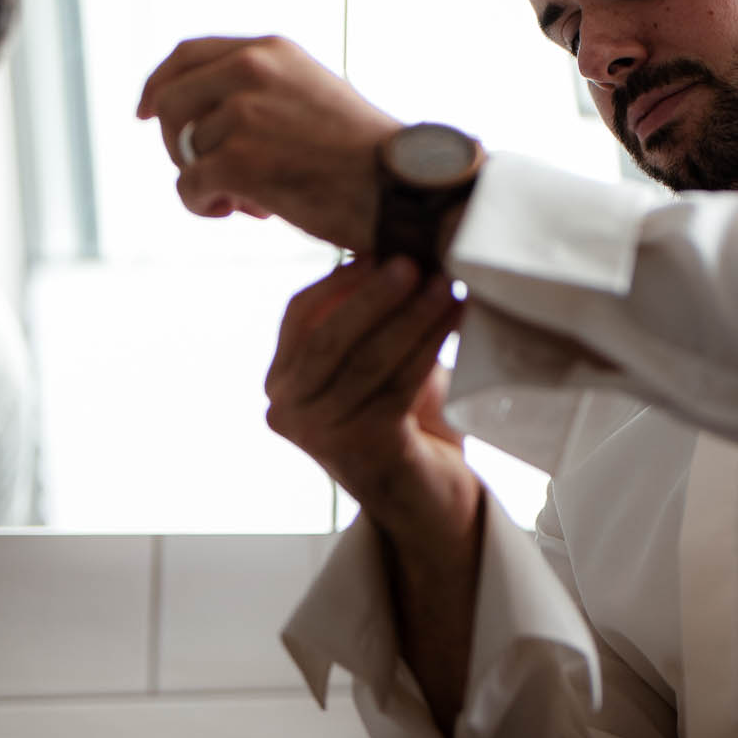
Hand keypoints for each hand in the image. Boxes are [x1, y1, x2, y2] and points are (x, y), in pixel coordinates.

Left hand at [137, 36, 398, 253]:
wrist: (405, 188)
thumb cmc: (368, 156)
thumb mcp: (315, 94)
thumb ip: (263, 91)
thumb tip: (203, 120)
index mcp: (270, 51)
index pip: (188, 55)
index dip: (158, 84)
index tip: (144, 112)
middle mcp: (250, 71)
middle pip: (170, 105)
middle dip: (181, 147)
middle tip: (220, 178)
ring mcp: (241, 114)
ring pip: (183, 154)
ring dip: (210, 183)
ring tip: (256, 200)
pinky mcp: (236, 161)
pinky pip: (188, 187)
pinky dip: (208, 207)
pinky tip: (254, 213)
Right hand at [265, 254, 479, 559]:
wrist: (429, 496)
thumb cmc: (404, 418)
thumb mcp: (373, 360)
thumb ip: (368, 314)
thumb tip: (393, 241)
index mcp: (283, 382)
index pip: (299, 315)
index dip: (340, 280)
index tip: (382, 248)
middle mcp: (288, 411)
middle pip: (328, 337)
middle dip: (373, 295)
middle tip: (414, 261)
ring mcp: (321, 435)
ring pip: (366, 360)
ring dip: (411, 316)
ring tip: (445, 284)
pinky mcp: (363, 449)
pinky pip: (397, 383)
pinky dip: (429, 345)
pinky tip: (455, 317)